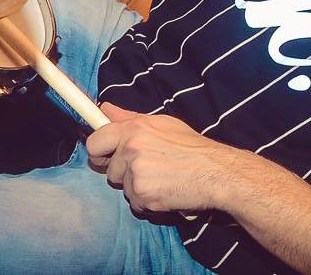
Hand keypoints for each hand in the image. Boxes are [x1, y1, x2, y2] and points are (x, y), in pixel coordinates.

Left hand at [85, 103, 246, 212]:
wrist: (215, 172)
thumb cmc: (192, 148)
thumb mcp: (162, 124)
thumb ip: (129, 118)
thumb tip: (104, 108)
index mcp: (134, 128)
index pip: (95, 141)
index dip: (98, 152)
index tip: (104, 157)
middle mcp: (131, 147)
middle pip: (109, 169)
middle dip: (122, 173)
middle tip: (145, 171)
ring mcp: (136, 172)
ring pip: (123, 187)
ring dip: (138, 188)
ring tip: (161, 179)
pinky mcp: (143, 194)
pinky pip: (134, 203)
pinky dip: (147, 202)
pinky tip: (165, 191)